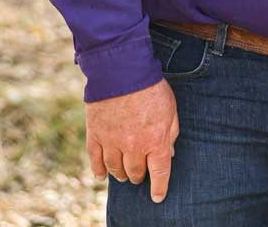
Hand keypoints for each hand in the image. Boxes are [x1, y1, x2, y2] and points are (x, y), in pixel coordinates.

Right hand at [85, 79, 178, 203]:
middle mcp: (134, 146)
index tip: (158, 196)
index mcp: (156, 140)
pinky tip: (102, 175)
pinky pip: (96, 161)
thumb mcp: (171, 108)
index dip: (159, 187)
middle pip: (136, 172)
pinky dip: (99, 170)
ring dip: (121, 174)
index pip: (160, 172)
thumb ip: (171, 132)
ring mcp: (113, 143)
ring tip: (124, 174)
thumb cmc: (151, 87)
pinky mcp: (96, 135)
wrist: (122, 70)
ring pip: (116, 169)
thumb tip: (169, 153)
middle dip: (139, 176)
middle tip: (140, 175)